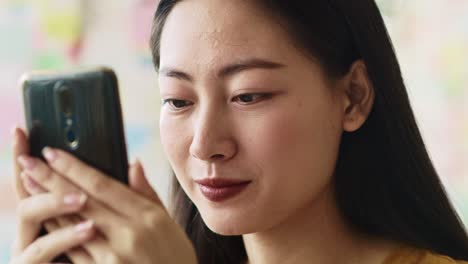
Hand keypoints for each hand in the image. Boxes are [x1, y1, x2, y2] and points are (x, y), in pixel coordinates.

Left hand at [16, 143, 196, 262]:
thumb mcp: (169, 223)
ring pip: (72, 225)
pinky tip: (44, 218)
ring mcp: (113, 257)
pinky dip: (57, 232)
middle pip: (81, 201)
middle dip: (51, 179)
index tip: (53, 153)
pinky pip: (73, 250)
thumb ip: (147, 193)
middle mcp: (128, 234)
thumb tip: (133, 163)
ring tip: (29, 185)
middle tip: (29, 162)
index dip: (74, 168)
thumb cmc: (175, 258)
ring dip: (47, 203)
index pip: (103, 186)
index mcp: (147, 216)